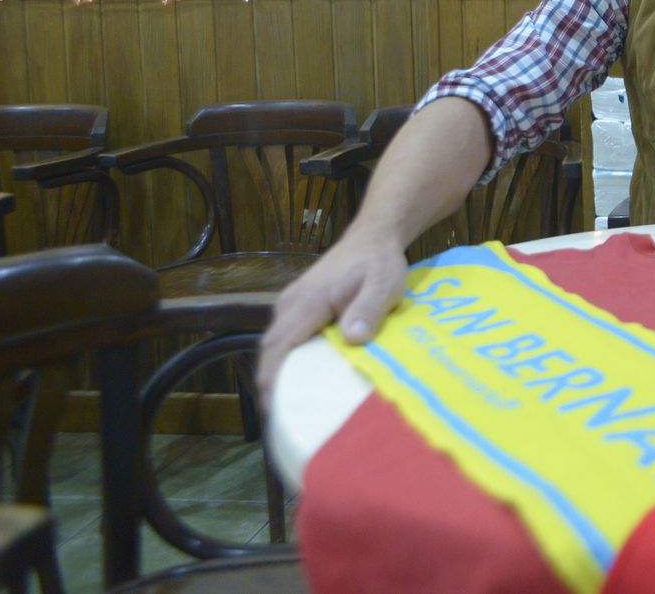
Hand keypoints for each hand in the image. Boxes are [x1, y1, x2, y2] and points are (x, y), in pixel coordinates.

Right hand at [256, 228, 408, 406]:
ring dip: (277, 372)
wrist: (372, 236)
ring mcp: (292, 303)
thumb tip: (352, 338)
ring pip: (276, 343)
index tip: (273, 407)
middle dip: (270, 383)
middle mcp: (291, 303)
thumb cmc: (379, 261)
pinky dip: (286, 360)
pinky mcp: (299, 305)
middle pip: (270, 348)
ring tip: (290, 406)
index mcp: (308, 301)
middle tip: (283, 419)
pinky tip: (301, 379)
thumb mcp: (383, 283)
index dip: (272, 377)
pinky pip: (285, 337)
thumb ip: (368, 309)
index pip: (279, 344)